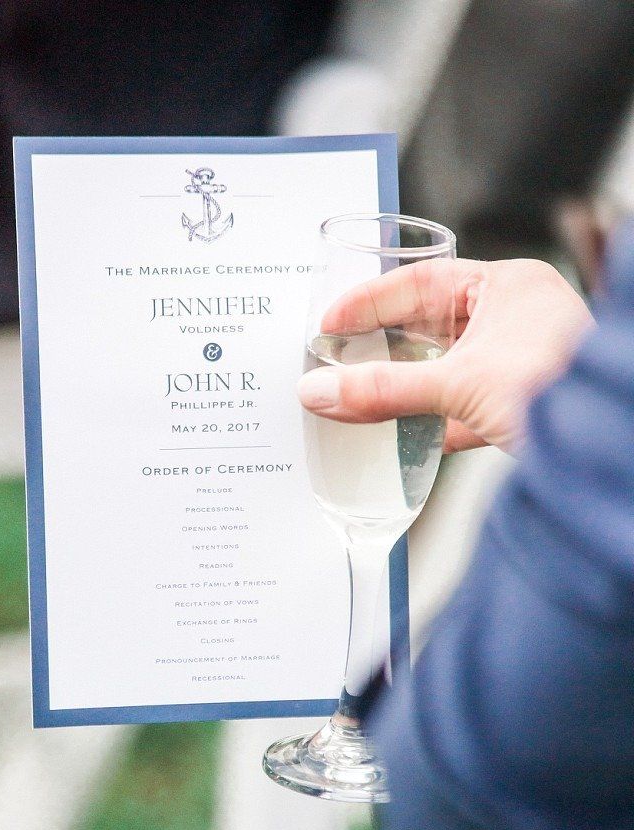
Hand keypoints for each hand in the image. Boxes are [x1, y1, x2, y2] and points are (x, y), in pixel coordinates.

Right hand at [297, 258, 594, 452]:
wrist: (607, 448)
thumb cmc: (562, 388)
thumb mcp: (459, 384)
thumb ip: (385, 389)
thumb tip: (322, 392)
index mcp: (507, 287)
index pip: (421, 282)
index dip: (369, 302)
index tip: (331, 324)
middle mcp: (514, 318)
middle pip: (430, 326)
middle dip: (384, 345)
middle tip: (339, 358)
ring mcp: (518, 362)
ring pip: (445, 368)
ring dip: (406, 385)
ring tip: (362, 394)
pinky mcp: (518, 405)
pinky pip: (462, 407)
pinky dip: (432, 420)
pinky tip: (405, 434)